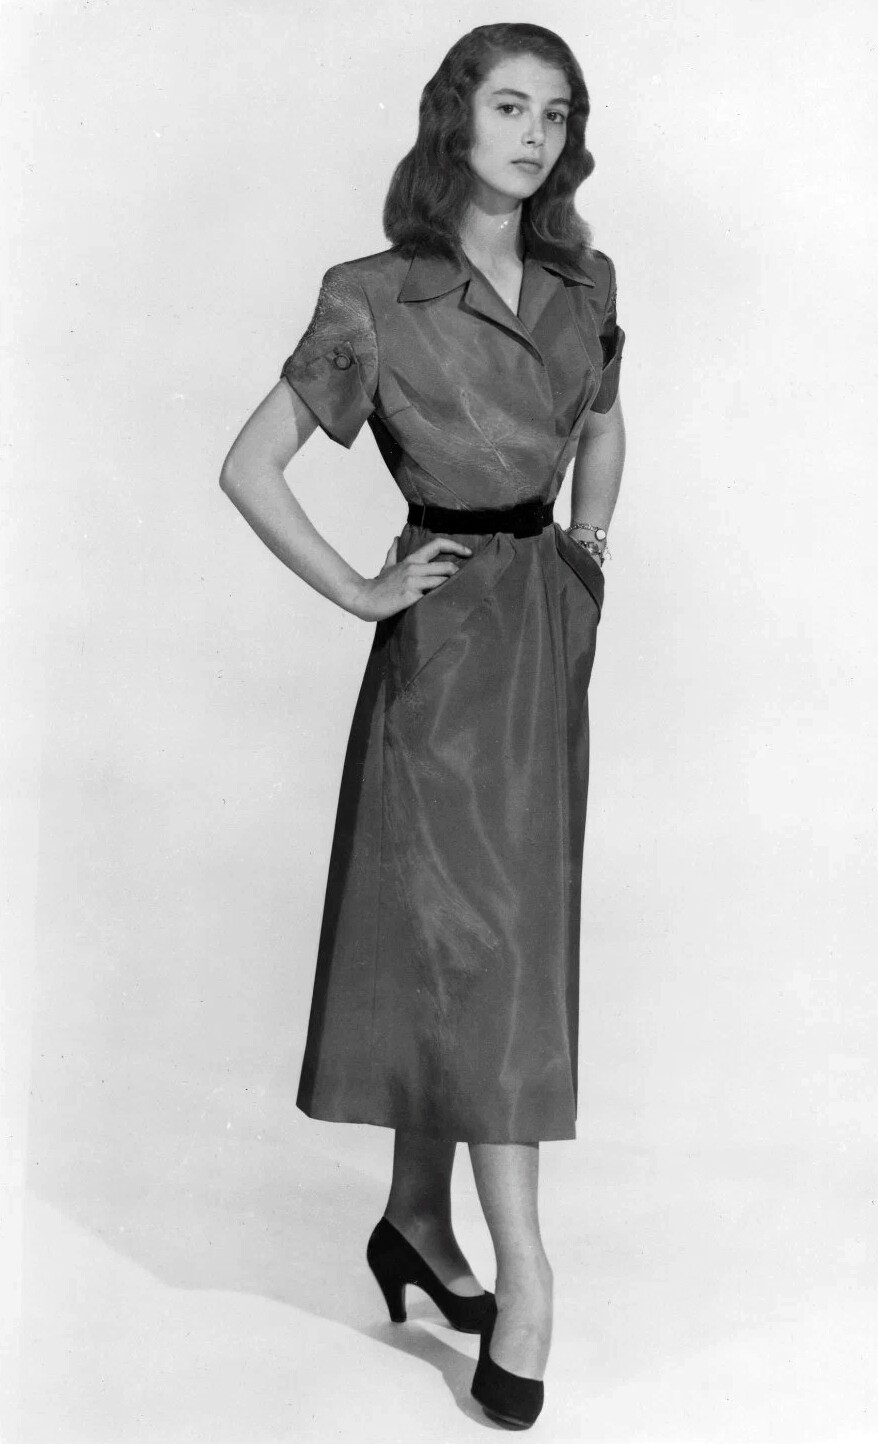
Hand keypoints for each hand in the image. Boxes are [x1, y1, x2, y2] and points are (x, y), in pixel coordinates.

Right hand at [351, 535, 473, 620]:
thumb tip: (396, 539)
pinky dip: (439, 598)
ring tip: (457, 592)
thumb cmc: (378, 585)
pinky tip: (443, 603)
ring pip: (441, 580)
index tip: (468, 553)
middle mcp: (413, 567)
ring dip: (450, 586)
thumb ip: (393, 553)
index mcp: (411, 559)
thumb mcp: (386, 566)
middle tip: (466, 580)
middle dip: (458, 573)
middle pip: (445, 565)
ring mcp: (411, 582)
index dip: (456, 546)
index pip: (437, 544)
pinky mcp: (409, 596)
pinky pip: (431, 595)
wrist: (363, 598)